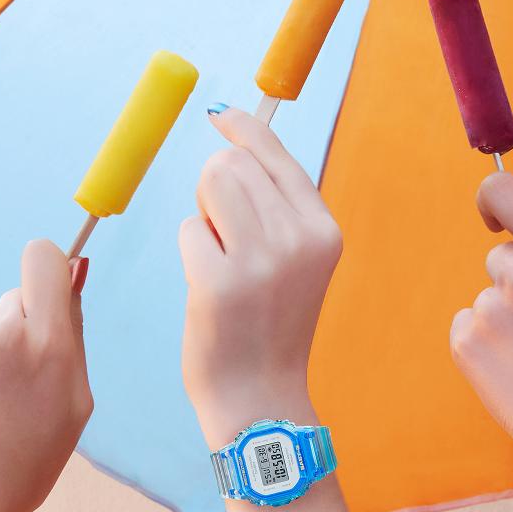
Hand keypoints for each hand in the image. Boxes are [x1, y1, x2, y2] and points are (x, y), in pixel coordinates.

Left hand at [0, 240, 91, 511]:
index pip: (45, 260)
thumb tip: (74, 275)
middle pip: (15, 297)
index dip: (47, 268)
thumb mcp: (74, 406)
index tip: (44, 288)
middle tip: (8, 386)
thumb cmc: (25, 462)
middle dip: (17, 328)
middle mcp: (4, 334)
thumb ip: (74, 337)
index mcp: (51, 348)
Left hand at [179, 107, 341, 445]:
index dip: (244, 129)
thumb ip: (278, 208)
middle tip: (226, 237)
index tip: (220, 115)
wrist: (261, 396)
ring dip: (204, 216)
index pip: (276, 155)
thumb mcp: (297, 263)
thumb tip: (235, 141)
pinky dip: (193, 252)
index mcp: (323, 230)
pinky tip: (210, 288)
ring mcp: (261, 261)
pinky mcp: (220, 282)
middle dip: (216, 188)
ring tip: (221, 258)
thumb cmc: (269, 325)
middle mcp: (299, 239)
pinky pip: (190, 230)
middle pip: (233, 164)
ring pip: (211, 185)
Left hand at [450, 173, 512, 497]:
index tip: (490, 217)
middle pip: (500, 257)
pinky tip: (512, 369)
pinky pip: (466, 327)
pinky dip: (482, 344)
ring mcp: (489, 309)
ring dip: (502, 319)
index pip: (506, 192)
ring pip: (485, 299)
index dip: (492, 199)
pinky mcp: (464, 341)